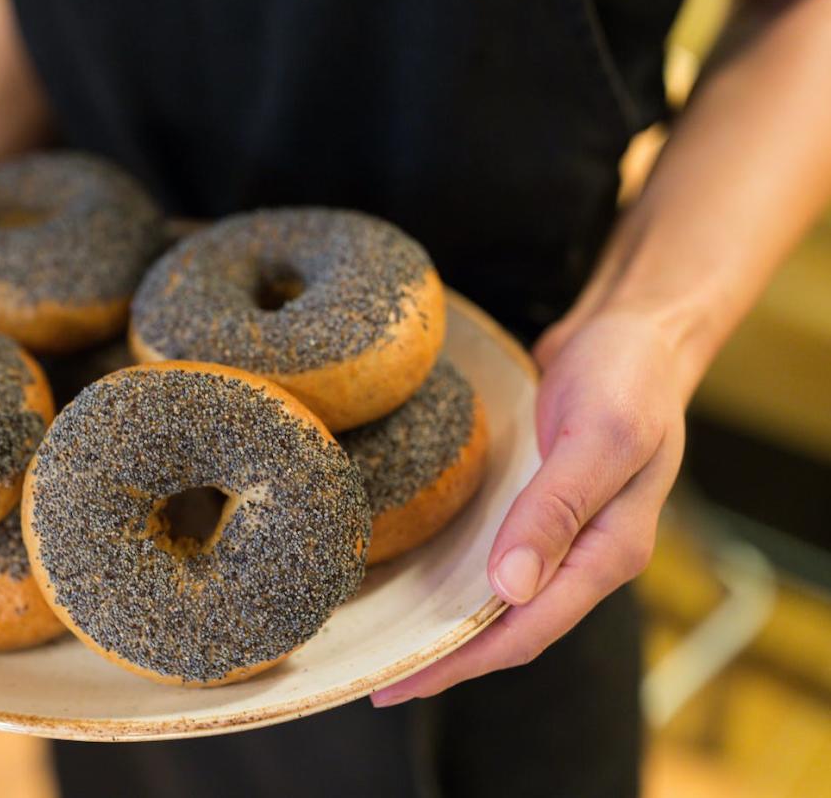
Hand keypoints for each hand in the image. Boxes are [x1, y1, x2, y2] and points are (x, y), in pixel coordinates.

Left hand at [371, 306, 686, 704]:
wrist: (636, 331)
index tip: (401, 680)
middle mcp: (584, 554)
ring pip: (500, 601)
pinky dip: (456, 582)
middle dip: (447, 661)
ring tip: (387, 646)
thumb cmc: (627, 376)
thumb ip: (557, 509)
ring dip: (449, 628)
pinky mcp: (536, 507)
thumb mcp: (599, 435)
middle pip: (510, 629)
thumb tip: (510, 587)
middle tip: (377, 682)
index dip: (463, 663)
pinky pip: (494, 559)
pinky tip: (417, 584)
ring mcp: (562, 533)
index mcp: (609, 551)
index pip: (528, 630)